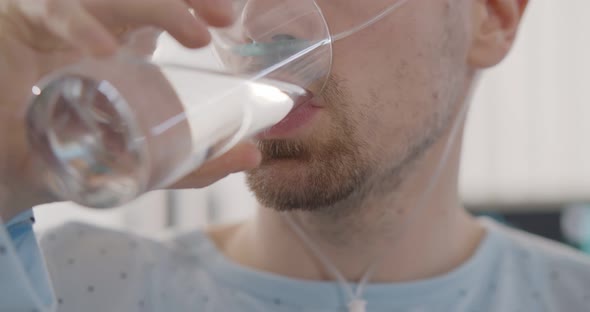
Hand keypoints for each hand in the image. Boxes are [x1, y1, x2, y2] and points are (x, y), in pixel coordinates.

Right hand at [0, 0, 260, 219]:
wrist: (9, 171)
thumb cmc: (76, 156)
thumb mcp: (140, 158)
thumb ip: (192, 159)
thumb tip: (254, 156)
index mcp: (124, 39)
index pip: (163, 4)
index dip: (194, 0)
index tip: (227, 17)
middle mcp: (93, 21)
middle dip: (181, 0)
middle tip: (220, 19)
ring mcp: (56, 17)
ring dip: (151, 7)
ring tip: (191, 36)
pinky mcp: (18, 22)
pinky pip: (48, 9)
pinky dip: (74, 22)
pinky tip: (102, 49)